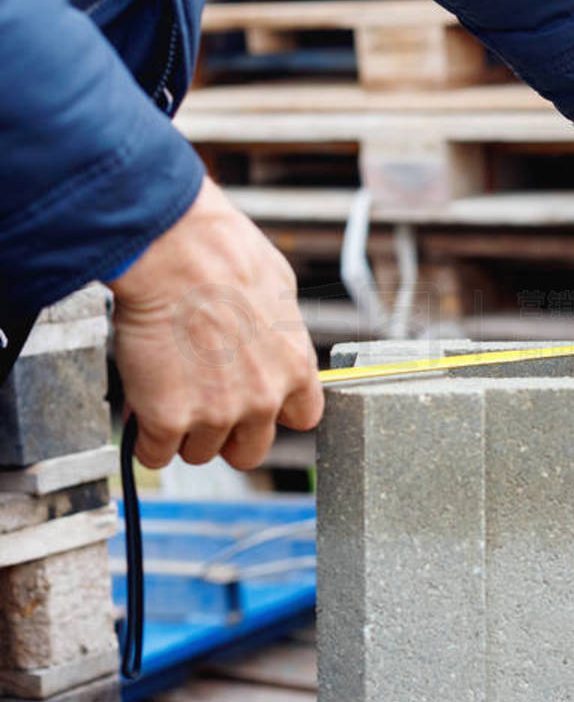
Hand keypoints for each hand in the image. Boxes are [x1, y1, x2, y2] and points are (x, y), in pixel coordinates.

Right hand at [108, 178, 322, 467]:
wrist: (172, 248)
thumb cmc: (221, 251)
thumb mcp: (278, 286)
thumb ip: (279, 331)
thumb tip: (271, 342)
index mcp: (295, 366)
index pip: (303, 418)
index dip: (274, 411)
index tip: (254, 401)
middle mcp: (263, 398)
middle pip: (250, 450)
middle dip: (227, 434)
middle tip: (202, 405)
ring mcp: (216, 413)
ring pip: (200, 453)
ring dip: (182, 432)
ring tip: (167, 393)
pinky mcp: (169, 418)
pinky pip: (156, 453)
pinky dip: (146, 438)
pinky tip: (142, 410)